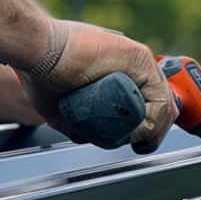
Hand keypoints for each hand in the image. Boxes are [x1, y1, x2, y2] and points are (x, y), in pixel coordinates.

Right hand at [17, 20, 177, 153]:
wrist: (37, 53)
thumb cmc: (41, 75)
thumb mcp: (61, 110)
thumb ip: (76, 123)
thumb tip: (85, 137)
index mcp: (117, 75)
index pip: (147, 104)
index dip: (146, 127)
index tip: (134, 142)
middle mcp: (132, 67)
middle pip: (160, 104)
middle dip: (155, 131)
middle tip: (140, 146)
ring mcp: (137, 61)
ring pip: (163, 102)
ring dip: (154, 129)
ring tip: (134, 140)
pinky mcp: (138, 57)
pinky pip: (158, 95)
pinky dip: (154, 119)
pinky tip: (137, 130)